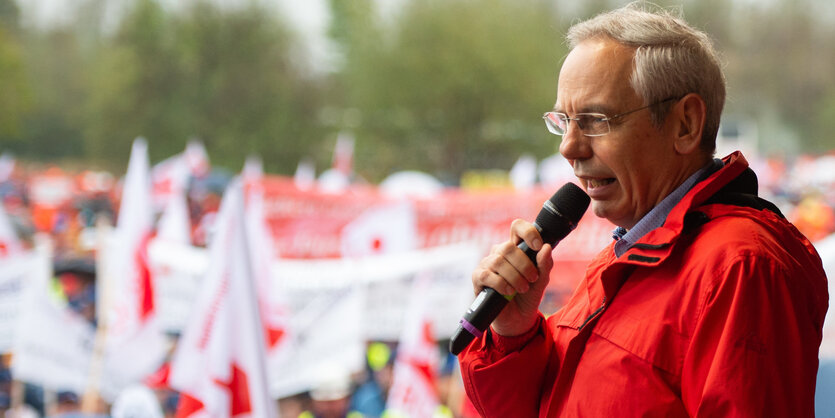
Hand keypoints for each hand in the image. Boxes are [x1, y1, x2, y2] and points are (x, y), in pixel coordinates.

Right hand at [471, 219, 553, 335]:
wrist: (518, 319)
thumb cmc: (528, 295)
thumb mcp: (541, 280)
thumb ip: (545, 264)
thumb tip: (547, 247)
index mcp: (516, 248)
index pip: (517, 227)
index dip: (528, 232)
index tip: (538, 246)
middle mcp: (499, 253)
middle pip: (508, 247)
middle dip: (524, 264)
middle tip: (532, 278)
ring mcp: (487, 264)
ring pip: (498, 261)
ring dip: (514, 276)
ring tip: (522, 288)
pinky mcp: (478, 278)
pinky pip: (487, 275)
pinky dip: (501, 284)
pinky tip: (509, 292)